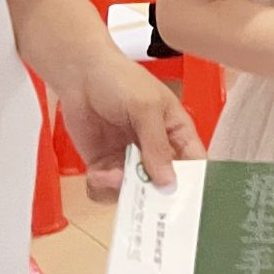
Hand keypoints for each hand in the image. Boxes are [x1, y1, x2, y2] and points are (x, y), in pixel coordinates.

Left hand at [54, 52, 204, 202]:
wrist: (79, 75)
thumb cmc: (120, 79)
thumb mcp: (146, 108)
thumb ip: (157, 145)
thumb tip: (168, 181)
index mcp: (177, 131)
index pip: (194, 162)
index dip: (193, 181)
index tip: (184, 198)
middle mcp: (156, 149)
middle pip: (163, 183)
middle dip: (153, 193)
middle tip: (142, 197)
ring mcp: (129, 158)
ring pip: (134, 191)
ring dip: (122, 190)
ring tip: (112, 176)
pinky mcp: (104, 164)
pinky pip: (106, 189)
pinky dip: (101, 187)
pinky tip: (98, 173)